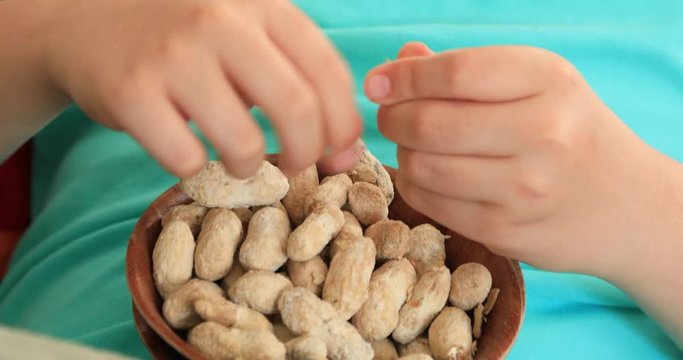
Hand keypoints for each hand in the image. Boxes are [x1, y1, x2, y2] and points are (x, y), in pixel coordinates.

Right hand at [41, 0, 359, 177]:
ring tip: (239, 161)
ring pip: (243, 143)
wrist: (89, 22)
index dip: (345, 124)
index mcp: (262, 5)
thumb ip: (294, 75)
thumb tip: (343, 146)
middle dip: (307, 154)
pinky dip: (196, 170)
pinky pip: (187, 159)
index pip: (329, 71)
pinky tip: (190, 153)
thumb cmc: (188, 40)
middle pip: (296, 108)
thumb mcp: (245, 33)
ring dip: (249, 167)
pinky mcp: (130, 92)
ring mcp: (174, 56)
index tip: (341, 153)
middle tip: (296, 167)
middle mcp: (221, 21)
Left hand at [365, 43, 682, 278]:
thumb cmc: (570, 132)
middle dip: (392, 118)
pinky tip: (428, 175)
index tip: (378, 82)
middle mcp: (542, 134)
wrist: (624, 204)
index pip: (454, 73)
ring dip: (403, 153)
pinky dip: (415, 185)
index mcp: (548, 81)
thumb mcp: (535, 84)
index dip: (403, 77)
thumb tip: (400, 60)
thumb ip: (467, 69)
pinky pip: (431, 204)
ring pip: (422, 167)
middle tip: (390, 115)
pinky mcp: (507, 231)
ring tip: (415, 145)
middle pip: (428, 123)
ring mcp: (524, 189)